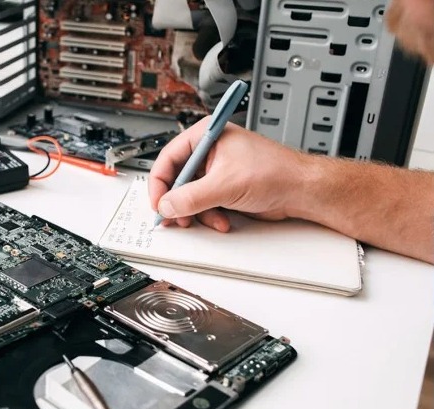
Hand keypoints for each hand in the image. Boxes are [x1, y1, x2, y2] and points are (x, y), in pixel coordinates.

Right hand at [149, 117, 310, 231]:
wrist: (302, 191)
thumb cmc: (276, 172)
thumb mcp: (225, 185)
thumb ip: (191, 197)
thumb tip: (167, 206)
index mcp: (206, 136)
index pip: (169, 158)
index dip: (160, 183)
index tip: (158, 203)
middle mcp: (209, 151)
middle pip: (177, 179)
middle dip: (179, 202)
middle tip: (175, 217)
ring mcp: (217, 171)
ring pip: (190, 195)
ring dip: (197, 212)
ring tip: (209, 219)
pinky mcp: (224, 188)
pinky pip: (204, 204)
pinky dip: (210, 215)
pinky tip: (222, 220)